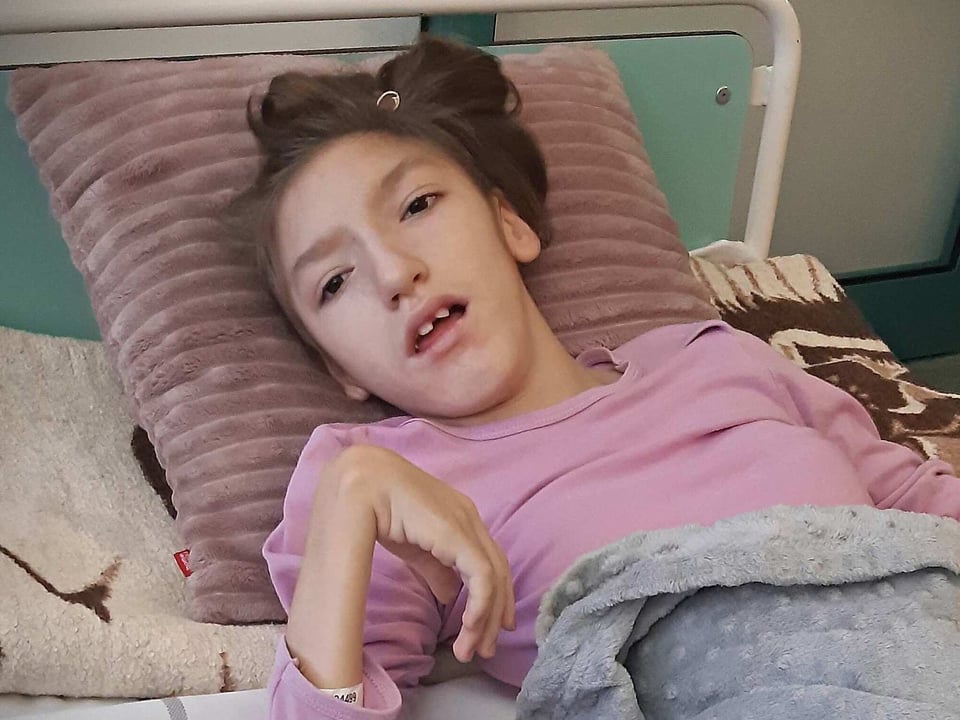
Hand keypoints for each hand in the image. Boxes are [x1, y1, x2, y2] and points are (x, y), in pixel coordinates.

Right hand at [332, 444, 515, 662]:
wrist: (362, 482)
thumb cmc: (380, 506)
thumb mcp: (413, 546)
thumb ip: (434, 568)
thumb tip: (450, 595)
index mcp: (461, 518)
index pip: (489, 561)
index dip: (494, 597)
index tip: (486, 629)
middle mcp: (470, 519)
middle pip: (498, 571)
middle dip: (494, 615)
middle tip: (484, 649)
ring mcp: (467, 523)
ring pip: (495, 576)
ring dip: (486, 618)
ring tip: (471, 648)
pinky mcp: (458, 533)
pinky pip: (482, 575)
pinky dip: (481, 605)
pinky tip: (469, 626)